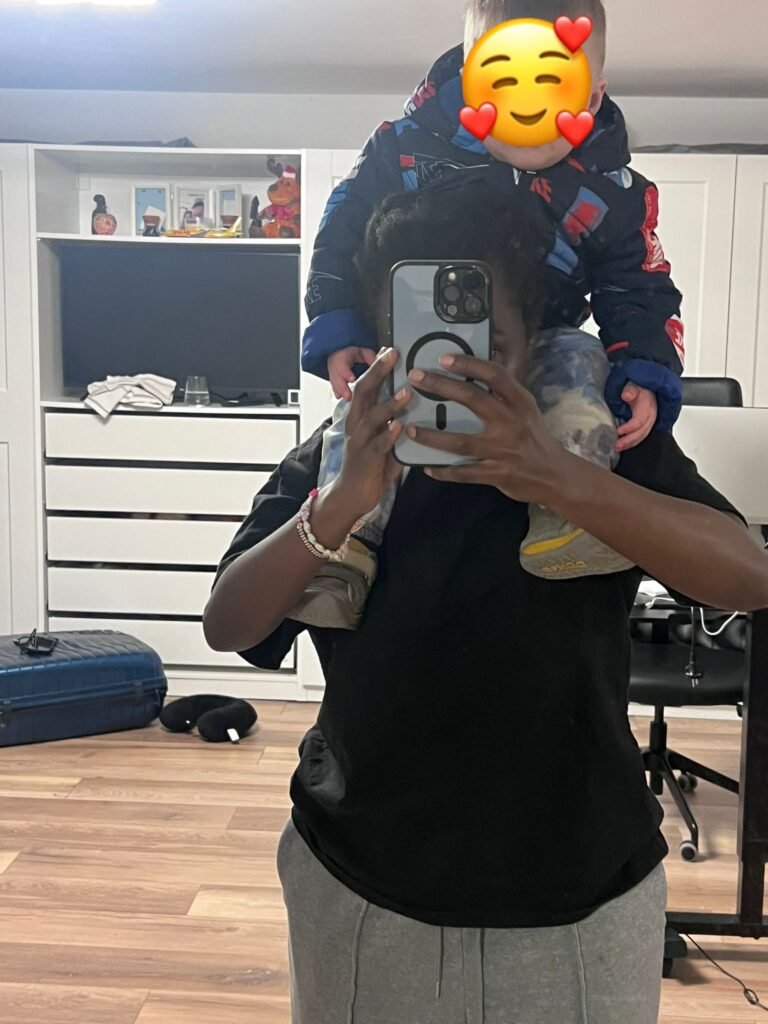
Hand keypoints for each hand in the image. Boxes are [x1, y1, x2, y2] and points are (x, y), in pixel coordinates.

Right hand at [331, 347, 410, 518]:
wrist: (351, 496)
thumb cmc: (371, 466)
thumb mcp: (384, 440)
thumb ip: (396, 423)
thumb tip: (418, 407)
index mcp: (360, 417)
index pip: (367, 385)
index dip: (377, 367)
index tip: (390, 349)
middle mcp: (356, 425)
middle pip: (364, 391)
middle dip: (378, 371)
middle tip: (393, 354)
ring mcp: (359, 442)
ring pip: (371, 416)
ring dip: (390, 403)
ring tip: (407, 391)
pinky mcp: (365, 460)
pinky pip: (378, 445)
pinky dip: (389, 434)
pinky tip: (401, 426)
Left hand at [403, 354, 568, 505]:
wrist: (555, 475)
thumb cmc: (534, 438)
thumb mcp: (525, 410)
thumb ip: (503, 395)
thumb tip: (474, 373)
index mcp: (520, 402)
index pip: (494, 375)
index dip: (469, 364)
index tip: (444, 358)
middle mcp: (510, 422)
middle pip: (472, 400)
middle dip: (441, 386)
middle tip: (416, 377)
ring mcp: (502, 450)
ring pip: (460, 442)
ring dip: (432, 436)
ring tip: (410, 429)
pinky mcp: (496, 473)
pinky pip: (464, 473)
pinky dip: (444, 471)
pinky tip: (427, 468)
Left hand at [615, 384, 656, 451]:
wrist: (647, 388)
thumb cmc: (639, 387)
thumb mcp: (634, 385)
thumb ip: (630, 389)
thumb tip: (626, 395)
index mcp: (647, 407)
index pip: (639, 421)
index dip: (629, 428)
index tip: (618, 431)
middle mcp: (650, 416)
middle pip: (641, 432)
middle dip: (628, 440)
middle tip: (616, 445)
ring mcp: (649, 422)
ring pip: (641, 436)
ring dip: (630, 444)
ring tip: (618, 448)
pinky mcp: (646, 425)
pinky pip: (640, 436)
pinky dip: (632, 442)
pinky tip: (624, 445)